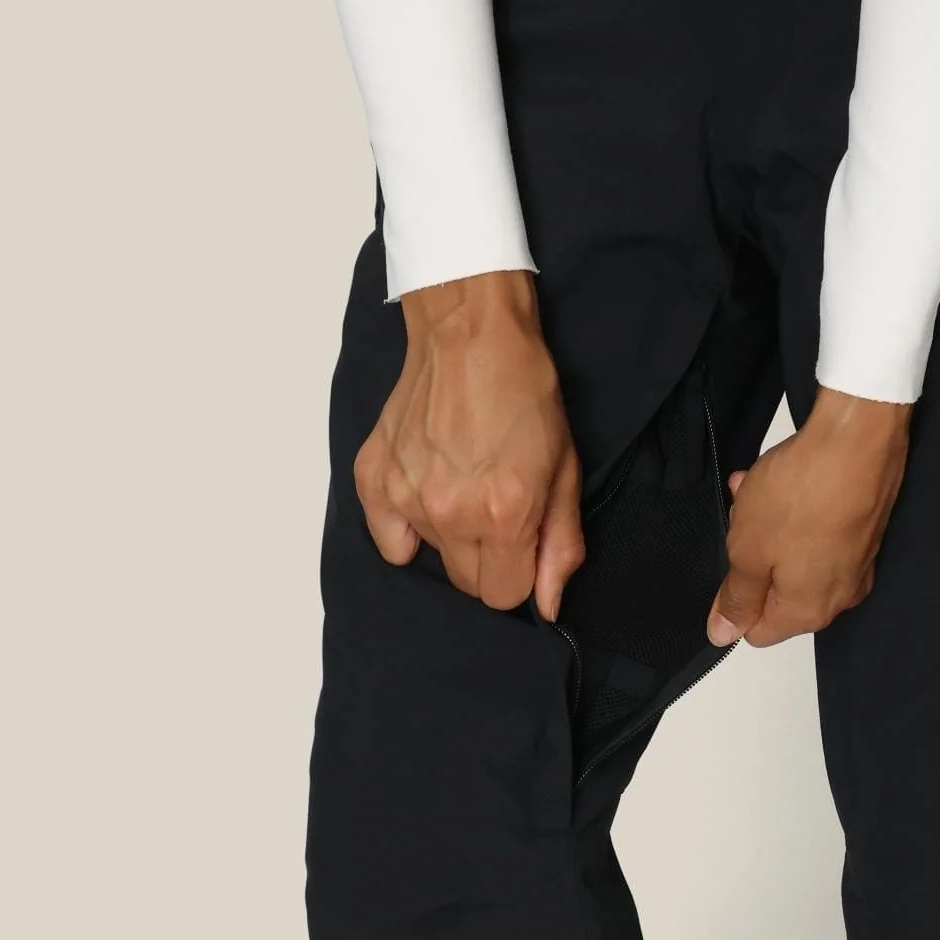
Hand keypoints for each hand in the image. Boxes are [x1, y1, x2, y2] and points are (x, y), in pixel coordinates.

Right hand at [354, 269, 584, 618]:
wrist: (471, 334)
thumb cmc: (524, 393)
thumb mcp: (565, 470)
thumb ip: (560, 544)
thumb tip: (548, 604)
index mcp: (504, 513)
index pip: (504, 596)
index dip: (519, 574)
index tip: (522, 543)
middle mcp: (451, 512)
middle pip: (467, 584)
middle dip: (487, 559)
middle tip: (495, 508)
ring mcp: (406, 495)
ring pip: (431, 556)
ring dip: (450, 534)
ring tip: (463, 482)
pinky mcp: (374, 478)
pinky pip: (388, 538)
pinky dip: (405, 525)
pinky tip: (425, 491)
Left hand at [706, 388, 912, 649]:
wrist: (858, 439)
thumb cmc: (804, 493)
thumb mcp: (748, 550)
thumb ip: (737, 598)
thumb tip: (724, 634)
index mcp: (808, 612)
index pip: (758, 632)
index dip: (736, 600)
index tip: (730, 560)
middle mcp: (839, 596)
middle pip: (777, 591)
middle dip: (753, 555)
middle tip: (742, 519)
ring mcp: (856, 564)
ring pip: (795, 556)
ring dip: (771, 527)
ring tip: (758, 488)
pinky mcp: (865, 531)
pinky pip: (820, 533)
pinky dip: (798, 513)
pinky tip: (786, 482)